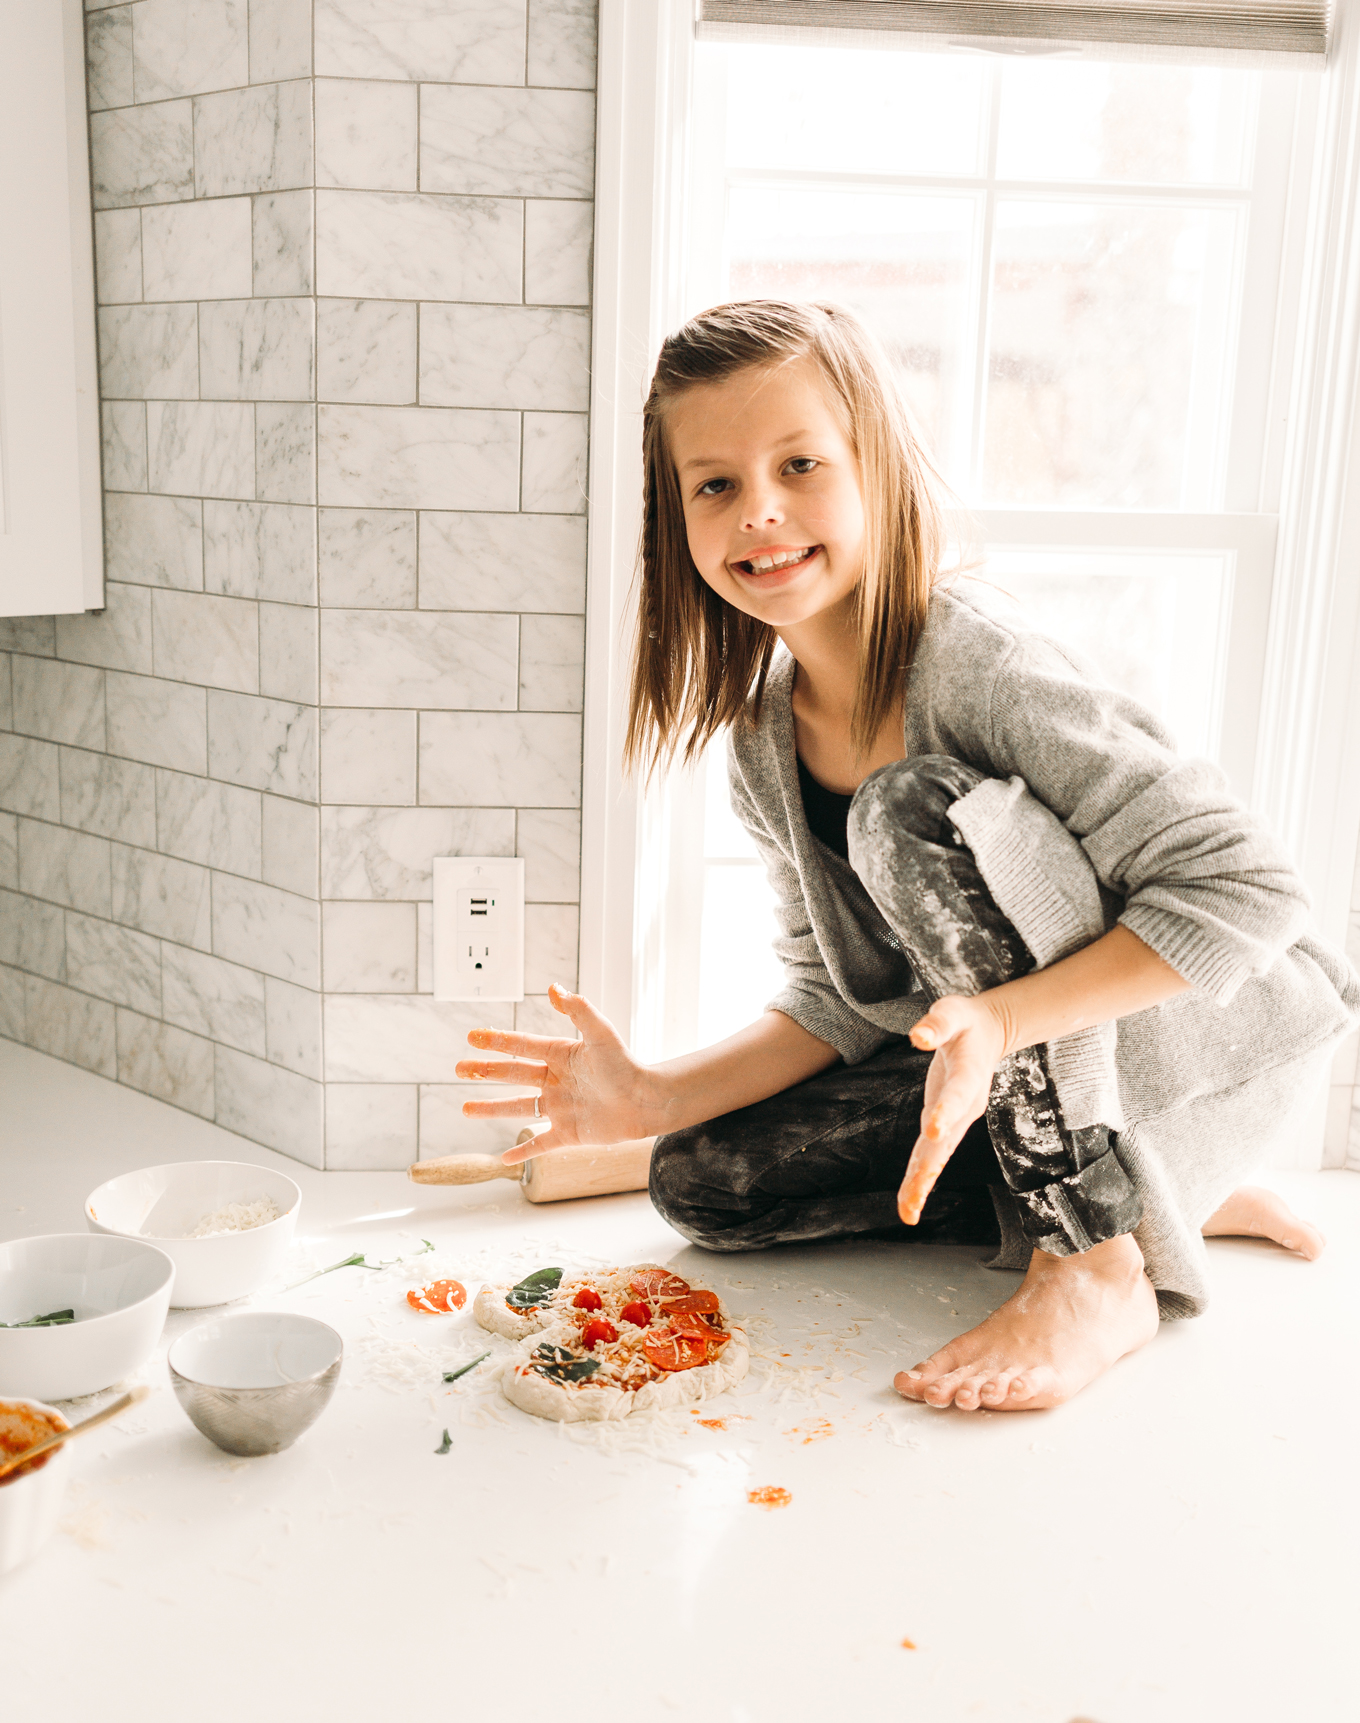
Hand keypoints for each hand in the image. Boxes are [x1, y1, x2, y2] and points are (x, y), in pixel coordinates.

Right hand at [455, 984, 656, 1161]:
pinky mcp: (568, 1133)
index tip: (471, 1036)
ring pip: (517, 1108)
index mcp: (561, 1055)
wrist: (646, 1101)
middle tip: (459, 1069)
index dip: (496, 1041)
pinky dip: (521, 1151)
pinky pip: (539, 1144)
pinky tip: (503, 1158)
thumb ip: (578, 1010)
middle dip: (485, 1072)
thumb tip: (554, 988)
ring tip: (465, 1109)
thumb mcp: (600, 1033)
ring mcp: (559, 1108)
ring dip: (491, 1109)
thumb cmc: (626, 1065)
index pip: (521, 1046)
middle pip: (512, 1075)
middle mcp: (556, 1081)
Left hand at [898, 994, 1006, 1224]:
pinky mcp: (945, 1125)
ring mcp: (956, 1119)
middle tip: (914, 1199)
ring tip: (909, 1212)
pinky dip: (920, 1178)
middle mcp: (965, 1105)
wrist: (989, 1035)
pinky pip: (931, 1155)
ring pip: (938, 1155)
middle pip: (946, 1141)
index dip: (946, 1111)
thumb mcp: (952, 1012)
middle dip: (929, 1169)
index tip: (935, 1130)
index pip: (956, 1095)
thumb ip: (937, 1023)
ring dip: (922, 1183)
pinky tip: (909, 1202)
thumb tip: (918, 1036)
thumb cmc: (966, 1022)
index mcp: (968, 1076)